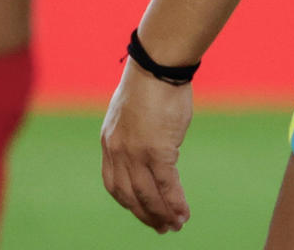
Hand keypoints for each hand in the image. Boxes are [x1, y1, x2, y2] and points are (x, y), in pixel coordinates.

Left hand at [101, 61, 193, 232]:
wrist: (157, 65)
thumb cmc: (151, 82)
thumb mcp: (132, 112)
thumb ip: (135, 133)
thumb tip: (151, 144)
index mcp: (110, 143)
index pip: (114, 184)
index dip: (129, 202)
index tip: (142, 211)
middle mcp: (118, 152)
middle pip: (129, 195)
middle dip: (145, 214)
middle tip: (161, 228)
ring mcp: (136, 153)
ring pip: (147, 194)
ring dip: (161, 214)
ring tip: (175, 225)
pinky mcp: (157, 149)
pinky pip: (166, 184)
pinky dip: (174, 202)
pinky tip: (183, 212)